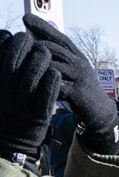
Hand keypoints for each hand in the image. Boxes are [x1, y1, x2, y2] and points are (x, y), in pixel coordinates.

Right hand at [0, 29, 58, 158]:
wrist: (13, 142)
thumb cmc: (6, 108)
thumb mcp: (1, 87)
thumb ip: (1, 66)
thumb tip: (3, 36)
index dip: (8, 43)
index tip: (16, 35)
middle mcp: (5, 93)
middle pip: (13, 63)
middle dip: (22, 46)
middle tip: (31, 38)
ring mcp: (22, 104)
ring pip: (31, 77)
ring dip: (39, 61)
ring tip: (45, 51)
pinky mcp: (38, 115)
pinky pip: (46, 96)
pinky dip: (51, 82)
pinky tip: (55, 72)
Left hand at [23, 15, 117, 147]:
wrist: (99, 110)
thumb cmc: (79, 87)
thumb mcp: (72, 69)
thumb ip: (58, 56)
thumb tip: (35, 40)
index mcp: (77, 56)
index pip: (59, 37)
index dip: (42, 26)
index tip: (25, 17)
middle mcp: (80, 64)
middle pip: (54, 48)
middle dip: (34, 45)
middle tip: (17, 43)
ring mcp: (80, 78)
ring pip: (53, 65)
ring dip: (35, 65)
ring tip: (20, 64)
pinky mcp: (78, 93)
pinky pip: (57, 86)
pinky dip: (43, 84)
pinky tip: (30, 84)